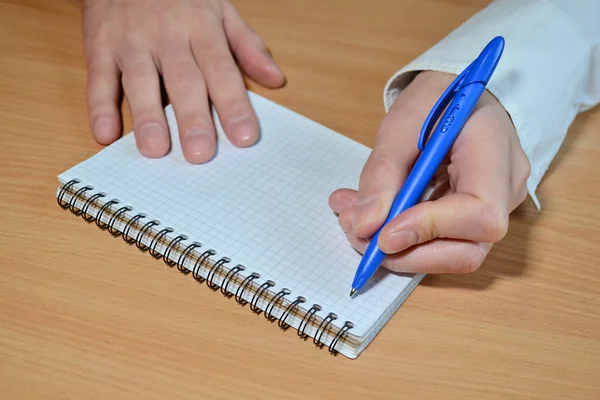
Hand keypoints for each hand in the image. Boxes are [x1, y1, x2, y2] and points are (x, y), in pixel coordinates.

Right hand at [82, 0, 284, 162]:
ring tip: (155, 150)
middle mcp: (167, 36)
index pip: (221, 70)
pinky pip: (98, 78)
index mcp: (202, 29)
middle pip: (183, 80)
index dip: (233, 104)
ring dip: (147, 116)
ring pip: (140, 81)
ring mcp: (131, 41)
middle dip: (192, 117)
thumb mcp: (221, 11)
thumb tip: (276, 80)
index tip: (244, 136)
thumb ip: (248, 47)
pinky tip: (104, 134)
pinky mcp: (100, 46)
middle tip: (199, 153)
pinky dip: (99, 106)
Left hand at [329, 71, 530, 273]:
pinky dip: (396, 235)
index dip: (430, 229)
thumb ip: (383, 174)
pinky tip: (366, 215)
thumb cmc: (437, 100)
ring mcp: (492, 209)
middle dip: (406, 253)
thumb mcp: (401, 123)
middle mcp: (504, 192)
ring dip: (393, 247)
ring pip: (447, 253)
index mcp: (496, 155)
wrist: (458, 94)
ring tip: (352, 217)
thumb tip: (365, 227)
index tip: (383, 233)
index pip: (480, 214)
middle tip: (356, 232)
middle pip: (467, 250)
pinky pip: (435, 241)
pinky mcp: (469, 219)